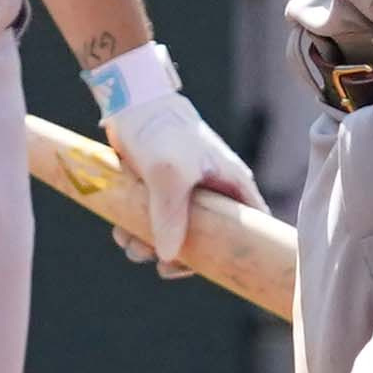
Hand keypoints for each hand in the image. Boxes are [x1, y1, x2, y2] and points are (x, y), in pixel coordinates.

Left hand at [100, 78, 263, 274]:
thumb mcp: (169, 174)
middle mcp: (215, 192)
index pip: (252, 228)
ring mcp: (187, 193)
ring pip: (176, 234)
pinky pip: (154, 223)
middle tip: (160, 265)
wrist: (132, 102)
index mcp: (233, 186)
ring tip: (130, 243)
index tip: (214, 270)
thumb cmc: (161, 131)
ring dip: (151, 247)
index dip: (239, 253)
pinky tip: (120, 231)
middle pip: (209, 241)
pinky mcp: (161, 191)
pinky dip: (138, 232)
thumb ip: (171, 215)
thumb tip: (168, 257)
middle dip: (180, 257)